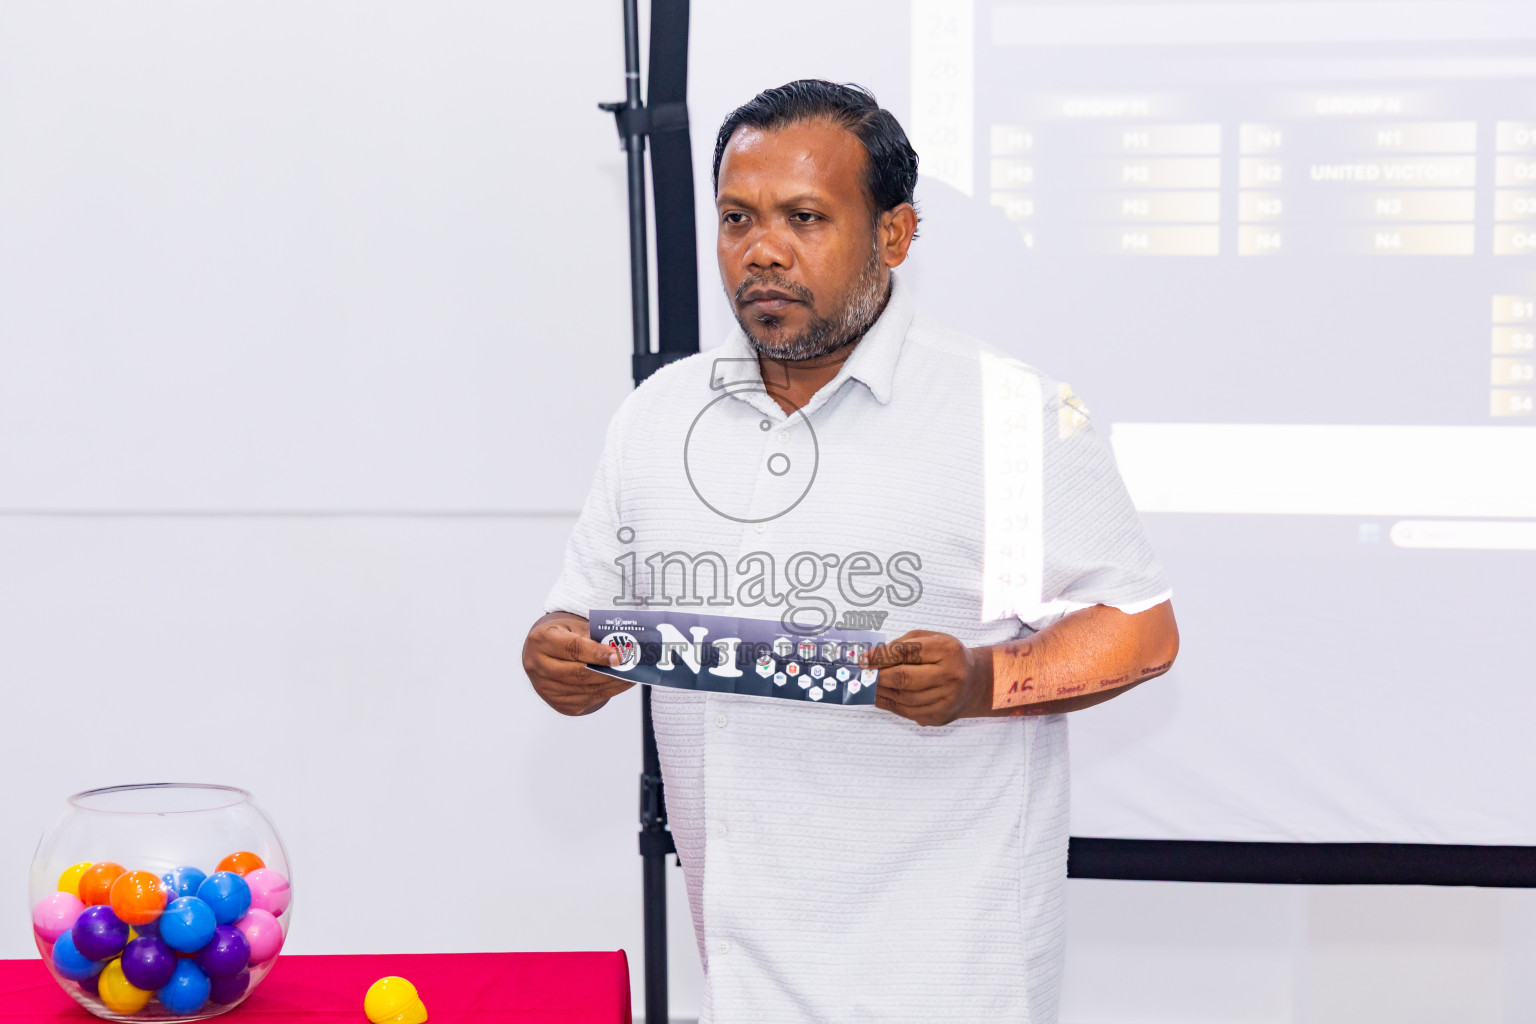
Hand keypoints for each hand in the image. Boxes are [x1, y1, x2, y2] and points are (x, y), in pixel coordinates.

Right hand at [522, 613, 634, 715]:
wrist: (541, 654)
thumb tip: (619, 647)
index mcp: (542, 640)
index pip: (572, 648)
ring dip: (611, 684)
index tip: (618, 657)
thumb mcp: (572, 627)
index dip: (596, 653)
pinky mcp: (557, 703)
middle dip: (607, 672)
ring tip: (630, 676)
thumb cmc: (561, 637)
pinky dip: (607, 692)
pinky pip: (587, 699)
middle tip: (629, 668)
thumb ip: (592, 635)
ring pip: (585, 689)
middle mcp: (538, 665)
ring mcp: (546, 688)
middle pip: (578, 673)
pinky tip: (619, 684)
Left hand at [860, 629, 989, 726]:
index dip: (881, 656)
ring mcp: (947, 699)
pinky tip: (879, 696)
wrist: (974, 682)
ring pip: (903, 698)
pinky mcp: (939, 716)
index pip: (907, 652)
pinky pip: (907, 712)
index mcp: (948, 650)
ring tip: (868, 685)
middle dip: (878, 676)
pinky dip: (889, 704)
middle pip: (904, 678)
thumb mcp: (930, 639)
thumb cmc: (946, 656)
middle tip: (864, 675)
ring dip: (880, 692)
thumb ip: (901, 645)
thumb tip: (872, 659)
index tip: (863, 659)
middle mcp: (951, 675)